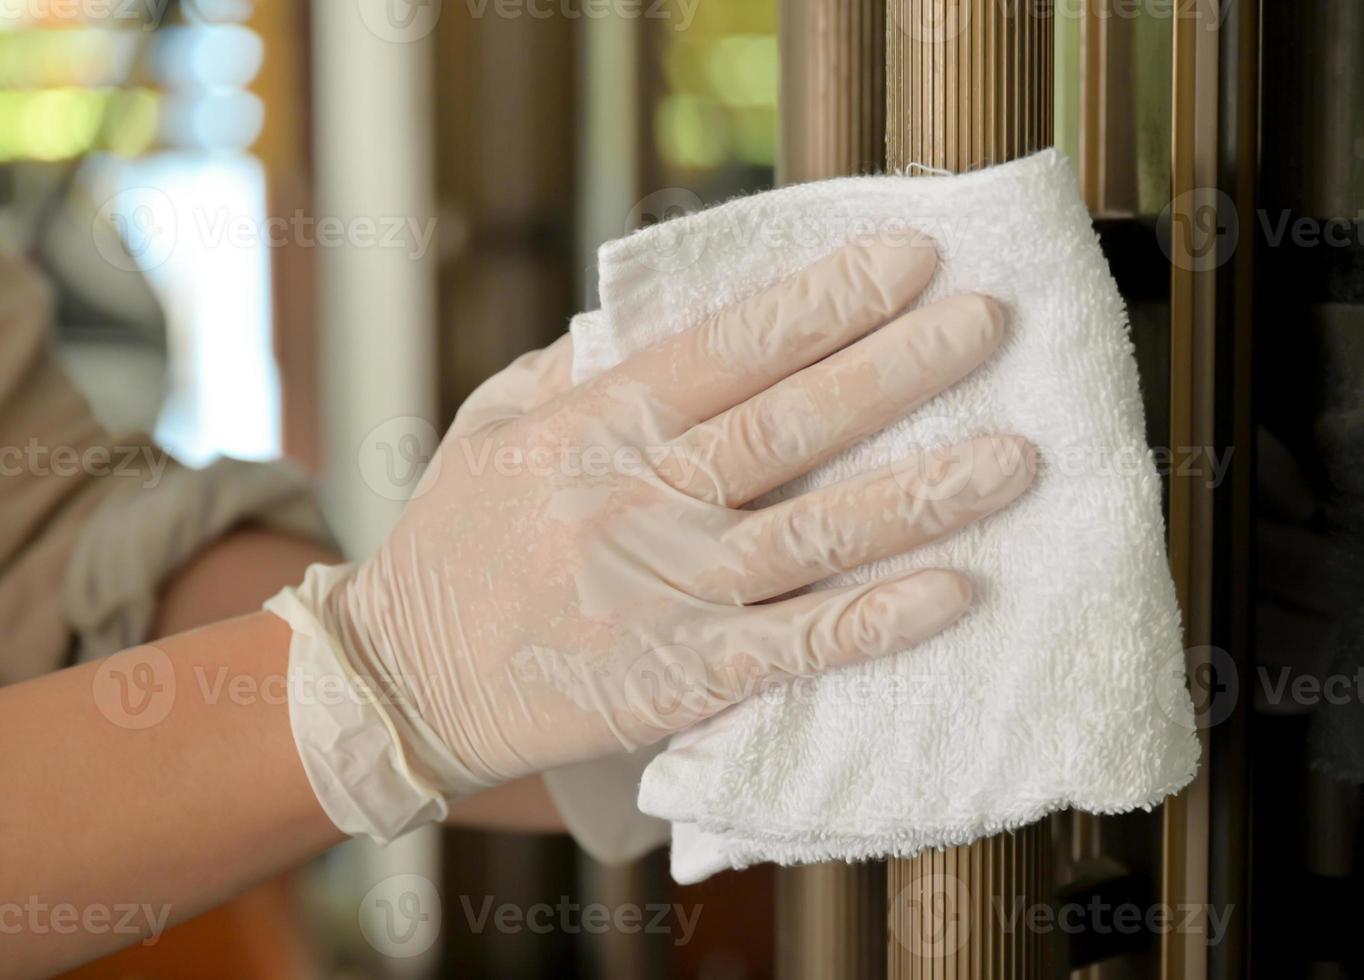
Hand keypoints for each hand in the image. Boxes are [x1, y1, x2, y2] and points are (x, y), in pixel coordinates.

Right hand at [273, 240, 1036, 840]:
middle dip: (896, 368)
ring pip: (813, 536)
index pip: (728, 349)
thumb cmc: (453, 544)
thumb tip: (655, 317)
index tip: (908, 258)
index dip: (824, 301)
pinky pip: (795, 648)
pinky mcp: (684, 681)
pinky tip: (954, 590)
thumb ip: (576, 369)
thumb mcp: (489, 426)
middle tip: (988, 323)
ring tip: (1013, 455)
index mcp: (592, 429)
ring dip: (919, 494)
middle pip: (788, 426)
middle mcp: (637, 504)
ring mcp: (666, 597)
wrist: (403, 683)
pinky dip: (875, 621)